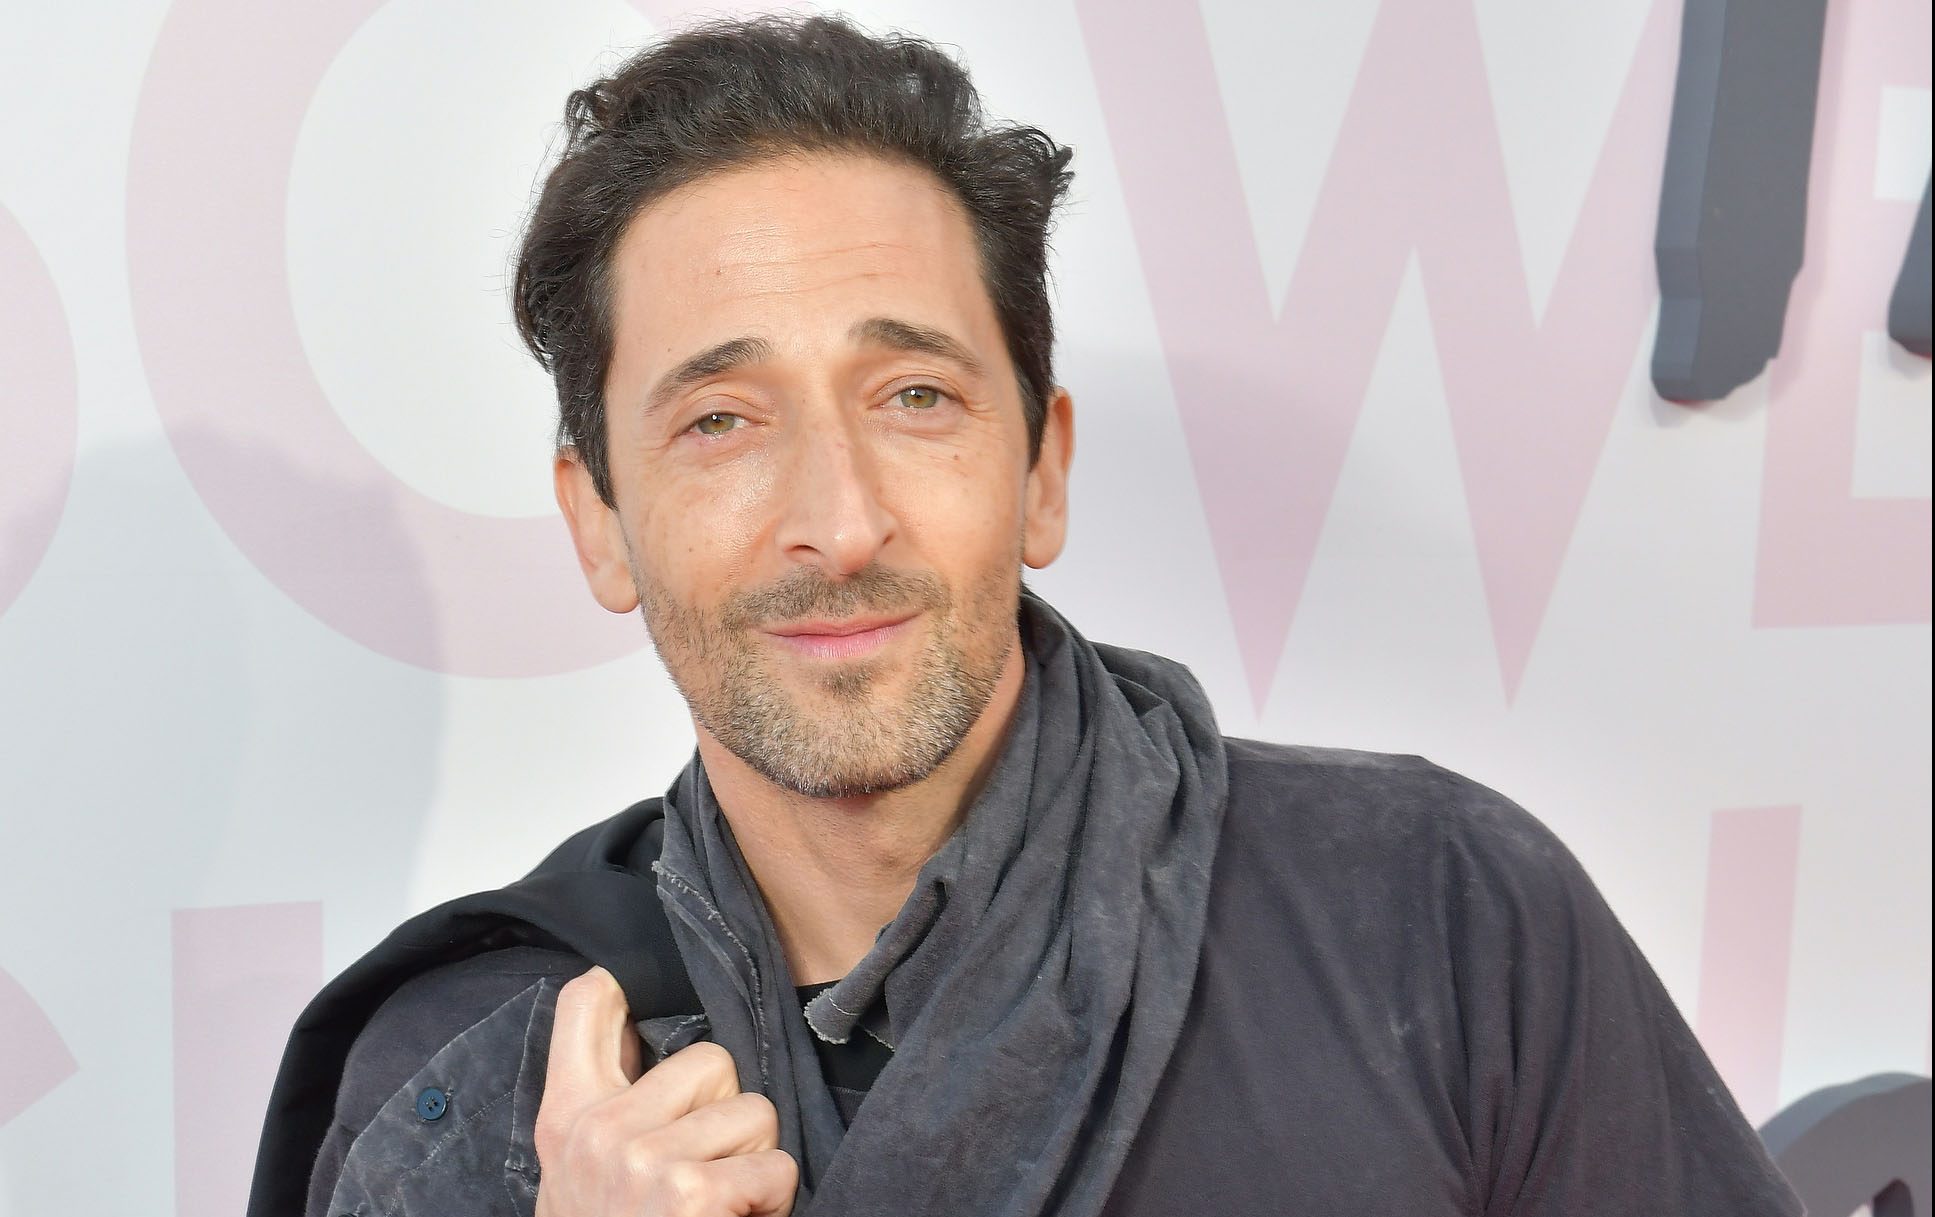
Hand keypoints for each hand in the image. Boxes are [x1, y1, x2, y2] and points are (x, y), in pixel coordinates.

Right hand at [534, 967, 796, 1215]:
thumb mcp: (579, 1174)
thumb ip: (608, 1109)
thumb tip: (640, 1034)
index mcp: (566, 1118)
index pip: (584, 1004)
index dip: (622, 987)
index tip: (634, 994)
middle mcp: (599, 1129)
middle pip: (713, 1059)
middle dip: (729, 1114)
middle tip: (703, 1174)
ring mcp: (644, 1159)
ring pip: (756, 1112)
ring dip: (755, 1163)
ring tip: (720, 1205)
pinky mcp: (690, 1193)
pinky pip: (776, 1166)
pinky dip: (772, 1203)